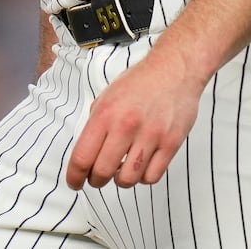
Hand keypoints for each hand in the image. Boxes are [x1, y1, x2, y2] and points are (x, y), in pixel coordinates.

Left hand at [65, 46, 205, 189]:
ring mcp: (150, 135)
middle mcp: (126, 125)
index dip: (74, 177)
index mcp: (106, 113)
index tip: (75, 182)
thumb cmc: (142, 81)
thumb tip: (88, 151)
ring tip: (122, 170)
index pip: (82, 157)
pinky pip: (152, 176)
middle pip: (103, 172)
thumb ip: (96, 123)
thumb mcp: (108, 95)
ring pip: (128, 179)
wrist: (176, 68)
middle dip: (96, 181)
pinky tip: (142, 165)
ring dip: (121, 180)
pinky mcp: (171, 142)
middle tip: (98, 178)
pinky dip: (143, 177)